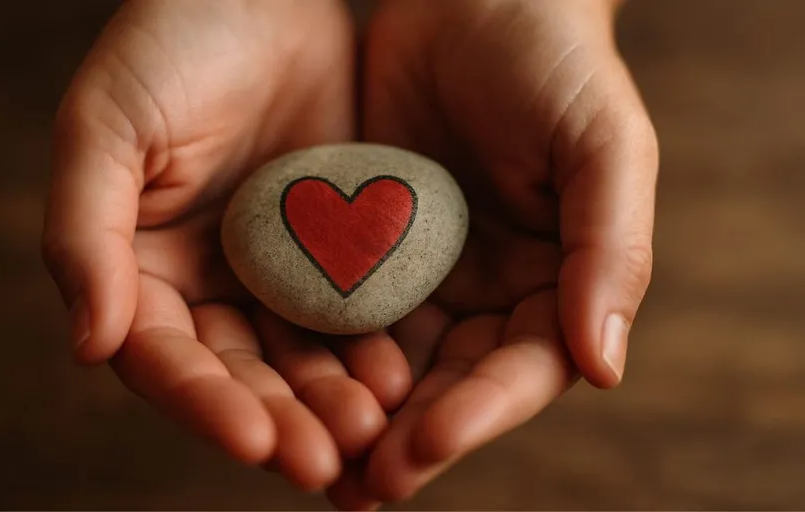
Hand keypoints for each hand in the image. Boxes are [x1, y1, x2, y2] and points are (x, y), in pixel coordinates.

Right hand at [41, 0, 411, 490]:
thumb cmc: (171, 43)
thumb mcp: (107, 126)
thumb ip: (83, 234)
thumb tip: (89, 344)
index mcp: (140, 267)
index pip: (165, 358)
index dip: (204, 402)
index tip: (255, 438)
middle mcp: (206, 282)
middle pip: (238, 374)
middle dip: (280, 420)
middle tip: (325, 462)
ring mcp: (273, 271)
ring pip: (300, 355)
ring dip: (331, 400)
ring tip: (373, 430)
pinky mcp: (332, 250)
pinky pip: (352, 309)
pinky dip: (372, 346)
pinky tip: (402, 376)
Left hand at [328, 0, 657, 506]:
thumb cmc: (554, 62)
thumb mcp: (603, 145)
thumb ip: (613, 251)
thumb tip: (606, 367)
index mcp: (556, 283)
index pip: (521, 369)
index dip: (477, 413)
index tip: (422, 443)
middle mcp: (488, 292)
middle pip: (450, 384)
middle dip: (406, 436)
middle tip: (357, 485)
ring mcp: (424, 274)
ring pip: (390, 363)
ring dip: (354, 415)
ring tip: (314, 461)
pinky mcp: (366, 247)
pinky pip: (338, 308)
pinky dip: (316, 351)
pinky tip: (281, 385)